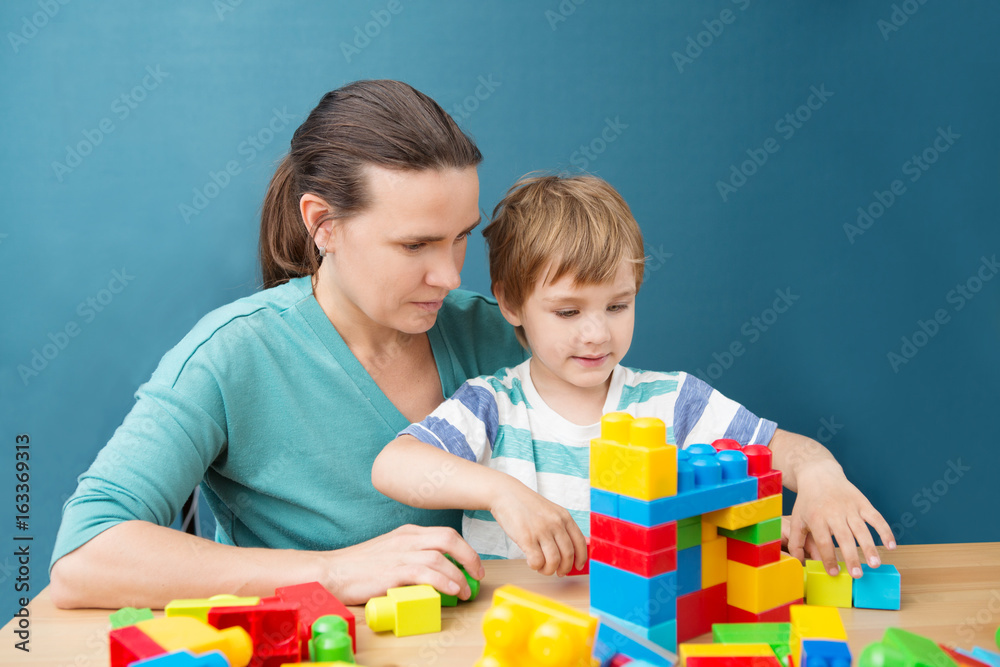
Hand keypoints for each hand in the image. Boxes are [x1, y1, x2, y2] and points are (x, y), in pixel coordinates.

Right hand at [322, 524, 482, 604]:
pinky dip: (443, 581)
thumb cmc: (358, 566)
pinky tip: (452, 590)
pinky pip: (425, 572)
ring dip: (459, 574)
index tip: (473, 565)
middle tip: (477, 575)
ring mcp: (399, 554)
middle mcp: (406, 540)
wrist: (331, 572)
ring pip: (440, 556)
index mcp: (407, 533)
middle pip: (449, 538)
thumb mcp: (389, 551)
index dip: (465, 549)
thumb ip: (411, 554)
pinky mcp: (392, 572)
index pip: (445, 534)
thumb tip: (435, 569)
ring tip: (465, 591)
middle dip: (470, 557)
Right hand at [488, 480, 587, 575]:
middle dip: (564, 568)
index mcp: (564, 516)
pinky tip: (531, 562)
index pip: (580, 542)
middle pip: (568, 555)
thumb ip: (561, 526)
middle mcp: (555, 523)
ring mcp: (541, 530)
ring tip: (541, 567)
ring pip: (554, 562)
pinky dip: (535, 566)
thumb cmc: (526, 505)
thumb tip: (573, 548)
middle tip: (558, 572)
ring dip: (548, 570)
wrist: (505, 494)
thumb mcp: (550, 511)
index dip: (581, 558)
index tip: (577, 567)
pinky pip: (537, 561)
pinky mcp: (526, 538)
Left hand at [784, 460, 895, 577]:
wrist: (820, 475)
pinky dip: (885, 531)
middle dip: (851, 556)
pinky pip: (876, 517)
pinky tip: (891, 546)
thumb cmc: (808, 501)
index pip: (823, 541)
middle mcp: (834, 512)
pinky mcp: (862, 503)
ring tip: (875, 564)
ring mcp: (850, 507)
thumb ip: (797, 542)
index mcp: (816, 517)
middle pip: (844, 537)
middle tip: (857, 574)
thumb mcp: (797, 519)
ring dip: (869, 547)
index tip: (834, 573)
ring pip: (862, 529)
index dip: (829, 558)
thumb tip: (798, 562)